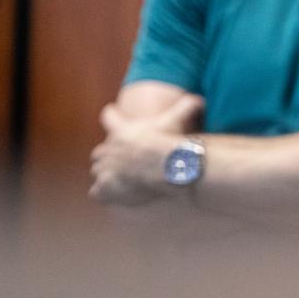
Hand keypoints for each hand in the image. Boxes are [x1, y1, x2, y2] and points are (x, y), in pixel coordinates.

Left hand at [89, 94, 203, 205]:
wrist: (165, 167)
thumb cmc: (169, 142)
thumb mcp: (177, 120)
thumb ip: (187, 107)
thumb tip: (201, 100)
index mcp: (121, 130)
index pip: (109, 117)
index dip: (110, 115)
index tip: (110, 111)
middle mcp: (108, 148)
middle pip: (99, 152)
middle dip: (106, 157)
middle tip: (119, 161)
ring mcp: (105, 169)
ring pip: (98, 172)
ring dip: (105, 176)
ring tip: (116, 182)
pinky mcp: (105, 187)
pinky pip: (98, 192)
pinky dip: (103, 194)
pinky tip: (112, 196)